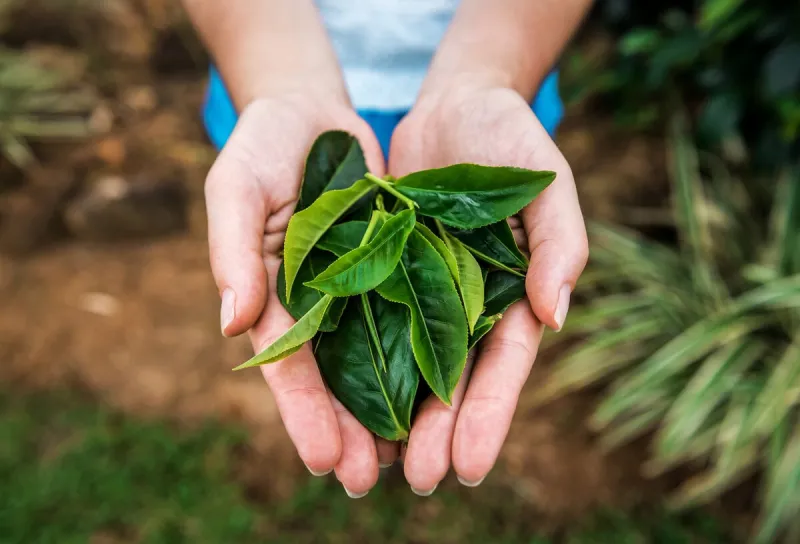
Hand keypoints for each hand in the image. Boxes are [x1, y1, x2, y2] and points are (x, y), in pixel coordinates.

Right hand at [205, 94, 389, 495]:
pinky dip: (424, 354)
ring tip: (408, 462)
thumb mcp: (238, 188)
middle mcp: (319, 302)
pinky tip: (443, 395)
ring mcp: (360, 287)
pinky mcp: (399, 265)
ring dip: (391, 408)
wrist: (312, 112)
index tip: (323, 459)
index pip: (287, 363)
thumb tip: (231, 323)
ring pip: (379, 358)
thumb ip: (233, 252)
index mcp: (274, 294)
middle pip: (335, 375)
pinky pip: (414, 313)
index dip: (303, 412)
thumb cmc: (263, 146)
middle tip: (367, 482)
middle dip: (350, 429)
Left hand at [389, 84, 588, 492]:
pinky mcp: (379, 271)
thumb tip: (555, 316)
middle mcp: (465, 304)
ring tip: (375, 464)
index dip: (489, 415)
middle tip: (418, 481)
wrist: (455, 104)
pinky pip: (365, 319)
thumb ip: (558, 245)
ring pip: (405, 363)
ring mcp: (421, 291)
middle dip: (437, 431)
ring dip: (393, 414)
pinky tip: (339, 401)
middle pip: (451, 378)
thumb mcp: (545, 184)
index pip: (503, 366)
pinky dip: (354, 360)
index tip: (470, 466)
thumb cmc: (511, 141)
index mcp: (511, 296)